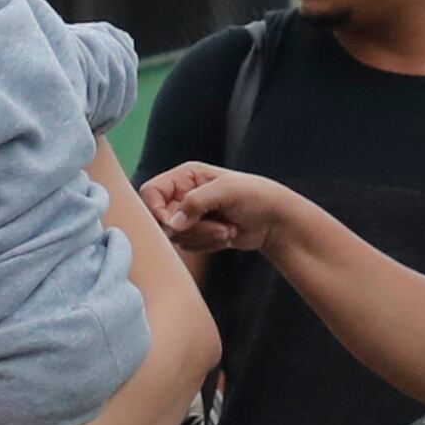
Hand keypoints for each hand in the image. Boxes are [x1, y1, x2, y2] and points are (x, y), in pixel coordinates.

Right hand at [143, 162, 294, 256]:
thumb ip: (195, 202)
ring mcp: (189, 216)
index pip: (150, 193)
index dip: (156, 211)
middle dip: (192, 229)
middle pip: (162, 220)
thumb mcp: (226, 192)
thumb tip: (172, 223)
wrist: (274, 219)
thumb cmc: (254, 196)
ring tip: (228, 229)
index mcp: (185, 177)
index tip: (174, 225)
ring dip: (203, 237)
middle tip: (219, 226)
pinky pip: (188, 247)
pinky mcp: (197, 233)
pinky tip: (227, 236)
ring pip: (176, 236)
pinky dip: (207, 245)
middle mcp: (182, 195)